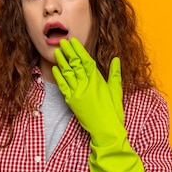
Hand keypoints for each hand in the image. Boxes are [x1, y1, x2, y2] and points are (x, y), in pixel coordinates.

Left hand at [52, 38, 143, 171]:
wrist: (106, 130)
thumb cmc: (113, 111)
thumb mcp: (116, 90)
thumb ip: (115, 74)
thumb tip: (116, 60)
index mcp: (98, 79)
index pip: (86, 60)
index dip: (79, 49)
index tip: (73, 41)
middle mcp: (87, 83)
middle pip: (75, 63)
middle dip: (68, 51)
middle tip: (62, 41)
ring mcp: (78, 92)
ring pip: (68, 73)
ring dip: (61, 61)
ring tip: (56, 51)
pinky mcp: (71, 101)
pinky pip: (63, 86)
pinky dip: (59, 76)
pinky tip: (55, 68)